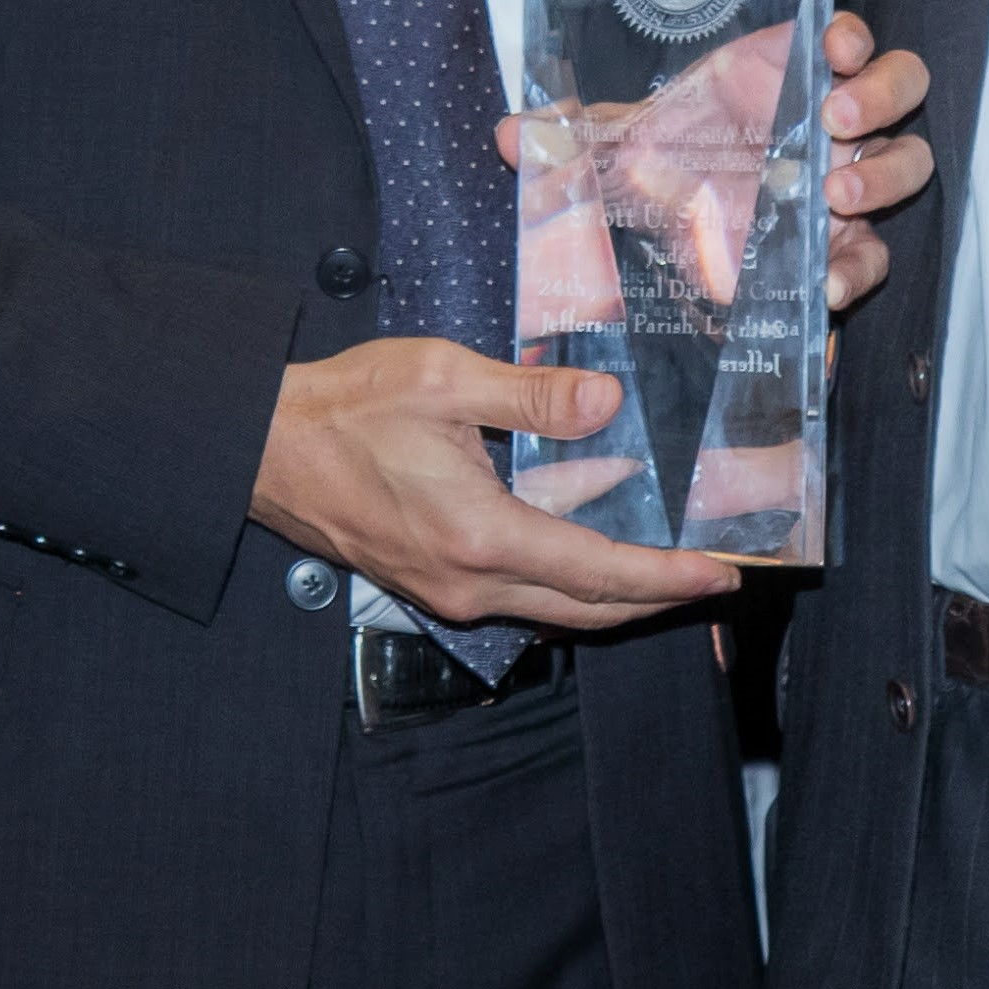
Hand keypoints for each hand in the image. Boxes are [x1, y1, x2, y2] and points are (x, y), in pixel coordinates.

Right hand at [250, 336, 738, 629]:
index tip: (721, 575)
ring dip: (614, 593)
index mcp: (481, 537)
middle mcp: (470, 583)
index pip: (598, 573)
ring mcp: (449, 592)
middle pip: (586, 609)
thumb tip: (608, 404)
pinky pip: (521, 595)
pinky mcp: (434, 583)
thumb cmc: (348, 409)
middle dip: (656, 598)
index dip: (667, 578)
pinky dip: (569, 581)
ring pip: (554, 607)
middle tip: (714, 577)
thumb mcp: (444, 380)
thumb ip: (532, 395)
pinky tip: (592, 546)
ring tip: (668, 565)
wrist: (266, 447)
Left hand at [492, 8, 934, 316]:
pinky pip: (874, 255)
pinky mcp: (845, 252)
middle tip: (836, 115)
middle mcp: (834, 129)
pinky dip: (858, 265)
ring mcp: (848, 190)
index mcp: (792, 83)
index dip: (854, 36)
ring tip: (837, 192)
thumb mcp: (625, 152)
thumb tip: (511, 133)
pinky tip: (827, 279)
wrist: (679, 261)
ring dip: (884, 174)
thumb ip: (580, 137)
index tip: (834, 45)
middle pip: (901, 89)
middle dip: (880, 94)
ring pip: (907, 162)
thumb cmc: (668, 178)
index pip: (848, 39)